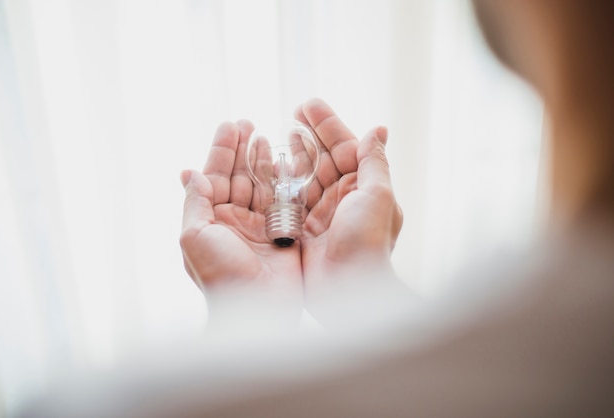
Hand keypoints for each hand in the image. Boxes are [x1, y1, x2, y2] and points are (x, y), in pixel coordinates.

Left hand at [180, 120, 302, 324]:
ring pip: (260, 185)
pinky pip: (283, 201)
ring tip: (266, 137)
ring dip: (262, 161)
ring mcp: (259, 227)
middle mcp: (233, 221)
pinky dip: (284, 181)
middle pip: (237, 176)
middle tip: (249, 124)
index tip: (231, 125)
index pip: (214, 176)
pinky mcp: (282, 234)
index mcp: (210, 220)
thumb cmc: (221, 274)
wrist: (257, 308)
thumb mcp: (195, 235)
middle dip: (242, 150)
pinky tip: (286, 163)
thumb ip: (195, 201)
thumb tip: (189, 172)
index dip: (221, 150)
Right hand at [296, 99, 403, 317]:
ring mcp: (322, 214)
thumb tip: (378, 129)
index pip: (345, 146)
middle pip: (323, 158)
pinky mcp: (303, 230)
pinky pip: (289, 199)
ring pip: (305, 176)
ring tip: (277, 133)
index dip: (327, 124)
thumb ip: (374, 161)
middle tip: (291, 114)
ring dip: (293, 154)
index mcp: (364, 187)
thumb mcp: (378, 195)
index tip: (307, 105)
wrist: (349, 290)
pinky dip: (280, 182)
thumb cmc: (367, 242)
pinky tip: (269, 167)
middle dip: (308, 134)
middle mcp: (344, 198)